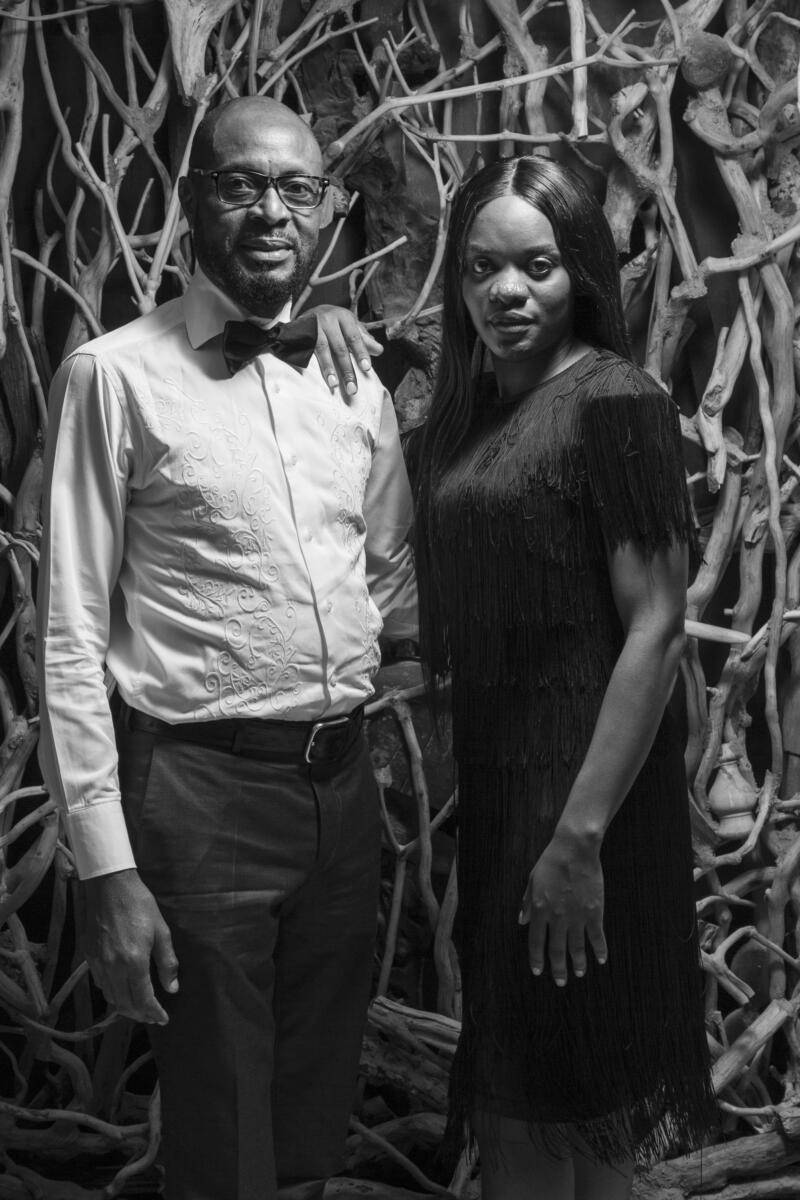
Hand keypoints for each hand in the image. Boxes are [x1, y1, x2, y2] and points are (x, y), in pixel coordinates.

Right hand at [80, 868, 178, 1023]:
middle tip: (152, 1016)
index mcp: (134, 961)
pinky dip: (112, 992)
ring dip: (125, 1006)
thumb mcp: (161, 931)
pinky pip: (101, 983)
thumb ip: (167, 962)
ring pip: (110, 996)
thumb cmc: (140, 905)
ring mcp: (98, 962)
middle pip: (125, 1003)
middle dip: (140, 1014)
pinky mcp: (89, 956)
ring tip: (139, 1007)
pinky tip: (122, 989)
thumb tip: (172, 988)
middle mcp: (113, 966)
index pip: (143, 998)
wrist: (110, 886)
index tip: (163, 1019)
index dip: (153, 1012)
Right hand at [309, 304, 382, 395]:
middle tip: (352, 388)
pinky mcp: (300, 333)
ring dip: (328, 368)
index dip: (361, 352)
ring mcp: (313, 326)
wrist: (308, 313)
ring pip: (322, 349)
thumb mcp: (350, 326)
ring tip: (334, 384)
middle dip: (346, 369)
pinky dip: (310, 362)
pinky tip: (314, 374)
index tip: (366, 368)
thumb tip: (379, 350)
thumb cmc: (334, 322)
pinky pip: (306, 349)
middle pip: (339, 347)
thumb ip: (364, 339)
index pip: (354, 337)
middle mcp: (328, 320)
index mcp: (344, 317)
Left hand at [518, 832, 607, 986]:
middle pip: (556, 950)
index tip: (538, 971)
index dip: (536, 958)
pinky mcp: (594, 912)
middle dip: (558, 969)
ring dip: (578, 963)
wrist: (574, 850)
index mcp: (539, 910)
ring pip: (576, 948)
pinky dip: (599, 949)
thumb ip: (526, 903)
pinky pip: (597, 936)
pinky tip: (601, 959)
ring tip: (579, 973)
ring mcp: (577, 916)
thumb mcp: (531, 881)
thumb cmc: (551, 862)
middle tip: (561, 982)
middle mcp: (557, 918)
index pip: (535, 941)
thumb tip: (522, 921)